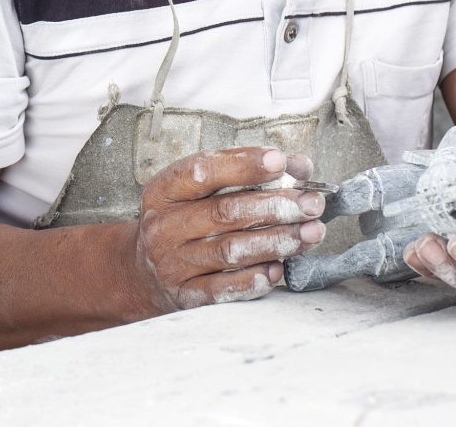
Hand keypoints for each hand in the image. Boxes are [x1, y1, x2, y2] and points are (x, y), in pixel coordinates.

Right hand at [127, 147, 326, 313]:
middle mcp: (164, 225)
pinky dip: (255, 279)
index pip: (203, 170)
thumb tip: (299, 166)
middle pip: (225, 212)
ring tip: (310, 233)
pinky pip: (224, 289)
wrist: (143, 271)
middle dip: (275, 206)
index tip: (280, 160)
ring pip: (230, 250)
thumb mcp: (202, 188)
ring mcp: (173, 263)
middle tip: (312, 204)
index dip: (243, 164)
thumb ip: (248, 172)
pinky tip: (280, 268)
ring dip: (276, 241)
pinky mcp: (186, 296)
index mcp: (165, 189)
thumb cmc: (185, 218)